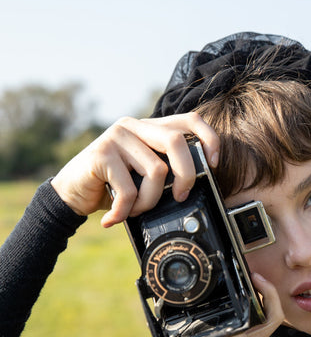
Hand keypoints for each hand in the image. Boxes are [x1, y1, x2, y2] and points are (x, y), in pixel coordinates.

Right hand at [51, 113, 218, 226]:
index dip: (209, 138)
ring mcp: (116, 136)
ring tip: (133, 210)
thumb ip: (164, 169)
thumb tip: (197, 184)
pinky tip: (114, 218)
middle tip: (180, 197)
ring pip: (156, 171)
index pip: (188, 119)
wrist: (70, 195)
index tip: (215, 163)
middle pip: (176, 141)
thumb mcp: (142, 175)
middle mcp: (133, 126)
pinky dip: (125, 211)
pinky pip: (129, 189)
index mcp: (148, 128)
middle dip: (186, 175)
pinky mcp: (101, 154)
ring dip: (148, 202)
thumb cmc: (111, 187)